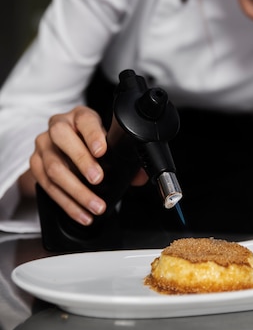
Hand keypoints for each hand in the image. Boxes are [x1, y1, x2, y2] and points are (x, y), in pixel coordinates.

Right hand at [29, 106, 146, 225]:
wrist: (61, 148)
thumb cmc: (89, 142)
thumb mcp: (107, 142)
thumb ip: (124, 157)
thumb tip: (140, 177)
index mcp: (79, 116)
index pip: (85, 120)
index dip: (93, 135)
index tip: (102, 151)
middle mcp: (58, 126)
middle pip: (62, 138)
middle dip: (82, 161)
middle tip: (98, 180)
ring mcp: (43, 145)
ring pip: (54, 167)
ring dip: (77, 191)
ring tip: (95, 205)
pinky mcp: (35, 164)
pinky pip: (48, 187)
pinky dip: (67, 204)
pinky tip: (82, 213)